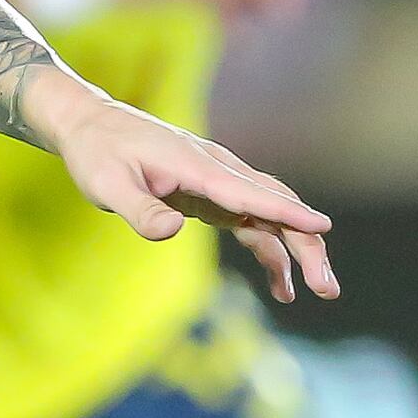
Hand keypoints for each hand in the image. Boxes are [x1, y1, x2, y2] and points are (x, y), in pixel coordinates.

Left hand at [49, 96, 337, 303]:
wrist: (92, 126)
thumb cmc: (98, 153)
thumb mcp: (107, 185)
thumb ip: (140, 210)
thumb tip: (172, 231)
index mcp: (196, 166)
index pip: (249, 191)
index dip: (286, 211)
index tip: (323, 226)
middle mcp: (217, 170)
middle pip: (274, 204)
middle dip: (305, 243)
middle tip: (326, 287)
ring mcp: (218, 182)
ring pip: (270, 215)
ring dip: (296, 251)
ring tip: (315, 291)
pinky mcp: (212, 194)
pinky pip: (252, 222)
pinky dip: (271, 249)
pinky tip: (281, 284)